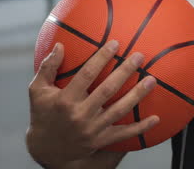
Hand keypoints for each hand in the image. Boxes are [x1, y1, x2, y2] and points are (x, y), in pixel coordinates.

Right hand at [26, 40, 159, 166]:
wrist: (47, 149)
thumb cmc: (43, 113)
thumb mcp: (37, 91)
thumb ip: (48, 68)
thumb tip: (59, 44)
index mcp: (65, 100)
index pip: (86, 75)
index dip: (101, 58)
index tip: (115, 44)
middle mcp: (79, 115)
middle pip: (107, 90)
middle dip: (125, 71)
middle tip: (139, 56)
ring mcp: (92, 129)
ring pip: (119, 110)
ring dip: (137, 95)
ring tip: (152, 80)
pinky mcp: (101, 141)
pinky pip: (124, 134)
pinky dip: (141, 127)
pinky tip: (156, 118)